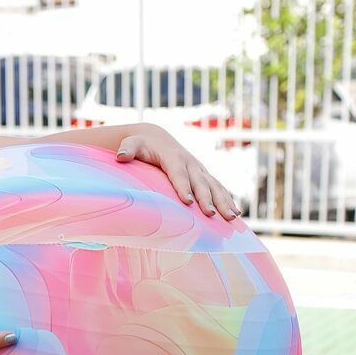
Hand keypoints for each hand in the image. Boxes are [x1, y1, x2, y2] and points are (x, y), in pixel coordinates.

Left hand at [114, 124, 241, 217]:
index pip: (178, 173)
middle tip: (211, 214)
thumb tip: (120, 156)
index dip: (183, 187)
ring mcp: (199, 170)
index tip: (187, 202)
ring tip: (232, 217)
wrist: (156, 138)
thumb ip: (127, 149)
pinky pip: (218, 189)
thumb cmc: (141, 144)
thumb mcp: (132, 143)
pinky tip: (235, 215)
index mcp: (173, 156)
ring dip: (224, 201)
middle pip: (200, 182)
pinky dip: (228, 200)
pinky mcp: (204, 176)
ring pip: (214, 186)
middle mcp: (190, 163)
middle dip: (207, 199)